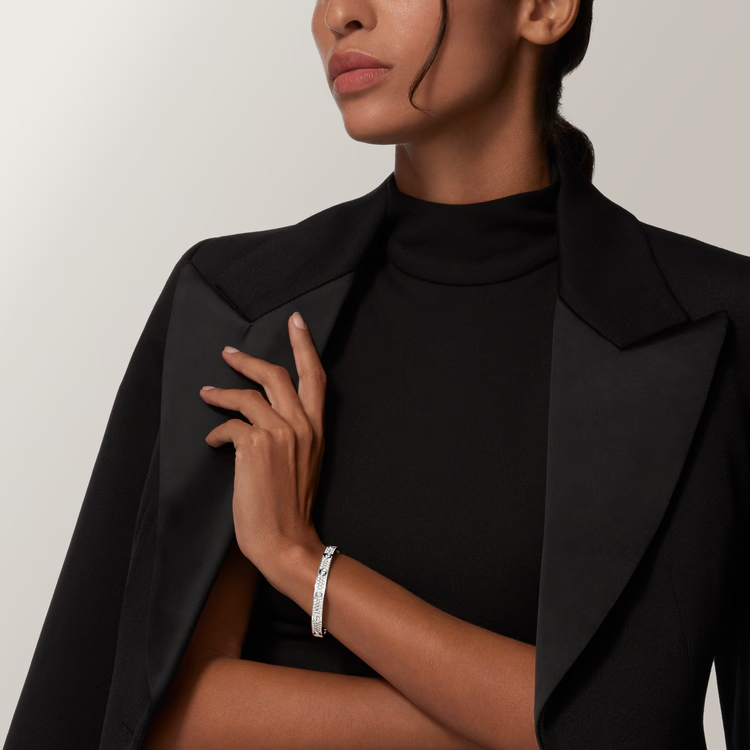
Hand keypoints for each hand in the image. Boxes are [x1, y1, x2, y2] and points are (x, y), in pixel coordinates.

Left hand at [199, 310, 326, 586]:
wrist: (286, 540)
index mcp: (317, 430)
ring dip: (222, 392)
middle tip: (229, 353)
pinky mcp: (255, 446)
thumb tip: (265, 418)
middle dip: (249, 360)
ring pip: (249, 394)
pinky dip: (217, 431)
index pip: (316, 377)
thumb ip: (295, 435)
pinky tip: (212, 444)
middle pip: (277, 374)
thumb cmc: (292, 507)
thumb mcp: (305, 464)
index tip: (296, 322)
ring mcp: (280, 434)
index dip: (305, 346)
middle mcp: (302, 426)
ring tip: (206, 394)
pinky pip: (230, 424)